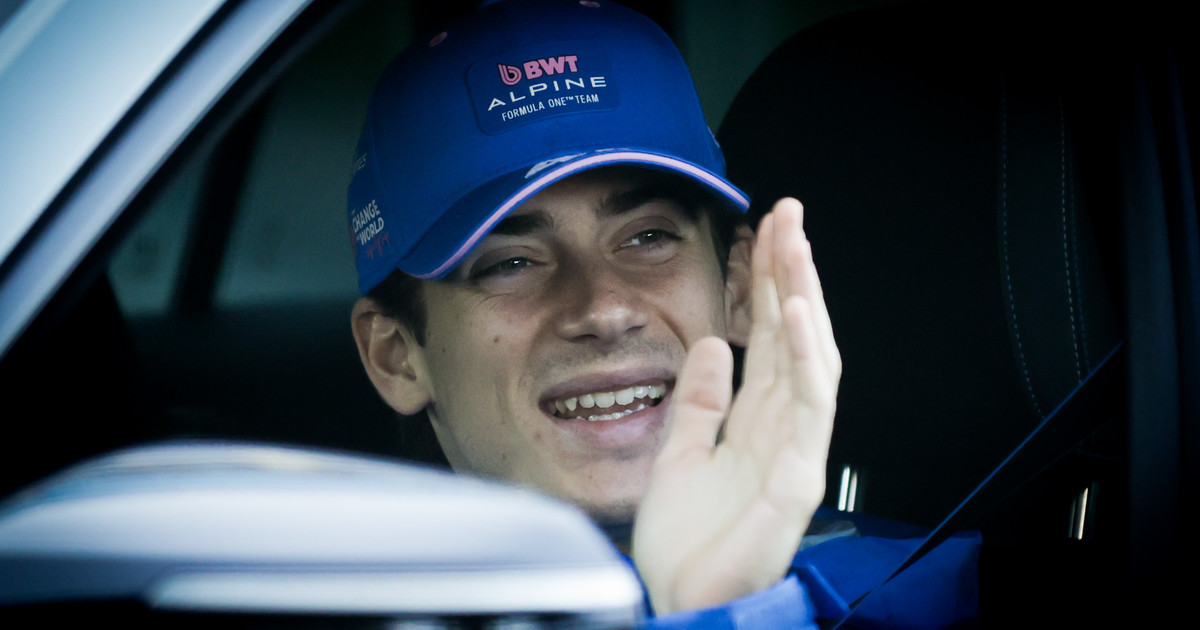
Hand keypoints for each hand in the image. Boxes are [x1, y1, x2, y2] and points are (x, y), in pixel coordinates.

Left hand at [631, 198, 840, 613]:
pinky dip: (806, 357)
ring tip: (796, 244)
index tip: (763, 232)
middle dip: (792, 273)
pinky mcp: (798, 478)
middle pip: (793, 336)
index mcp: (752, 423)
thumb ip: (698, 402)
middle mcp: (779, 429)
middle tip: (789, 214)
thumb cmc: (685, 546)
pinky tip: (798, 313)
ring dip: (804, 298)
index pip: (766, 338)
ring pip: (811, 358)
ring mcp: (794, 450)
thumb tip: (710, 345)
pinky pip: (810, 408)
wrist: (679, 602)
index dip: (766, 284)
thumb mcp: (677, 456)